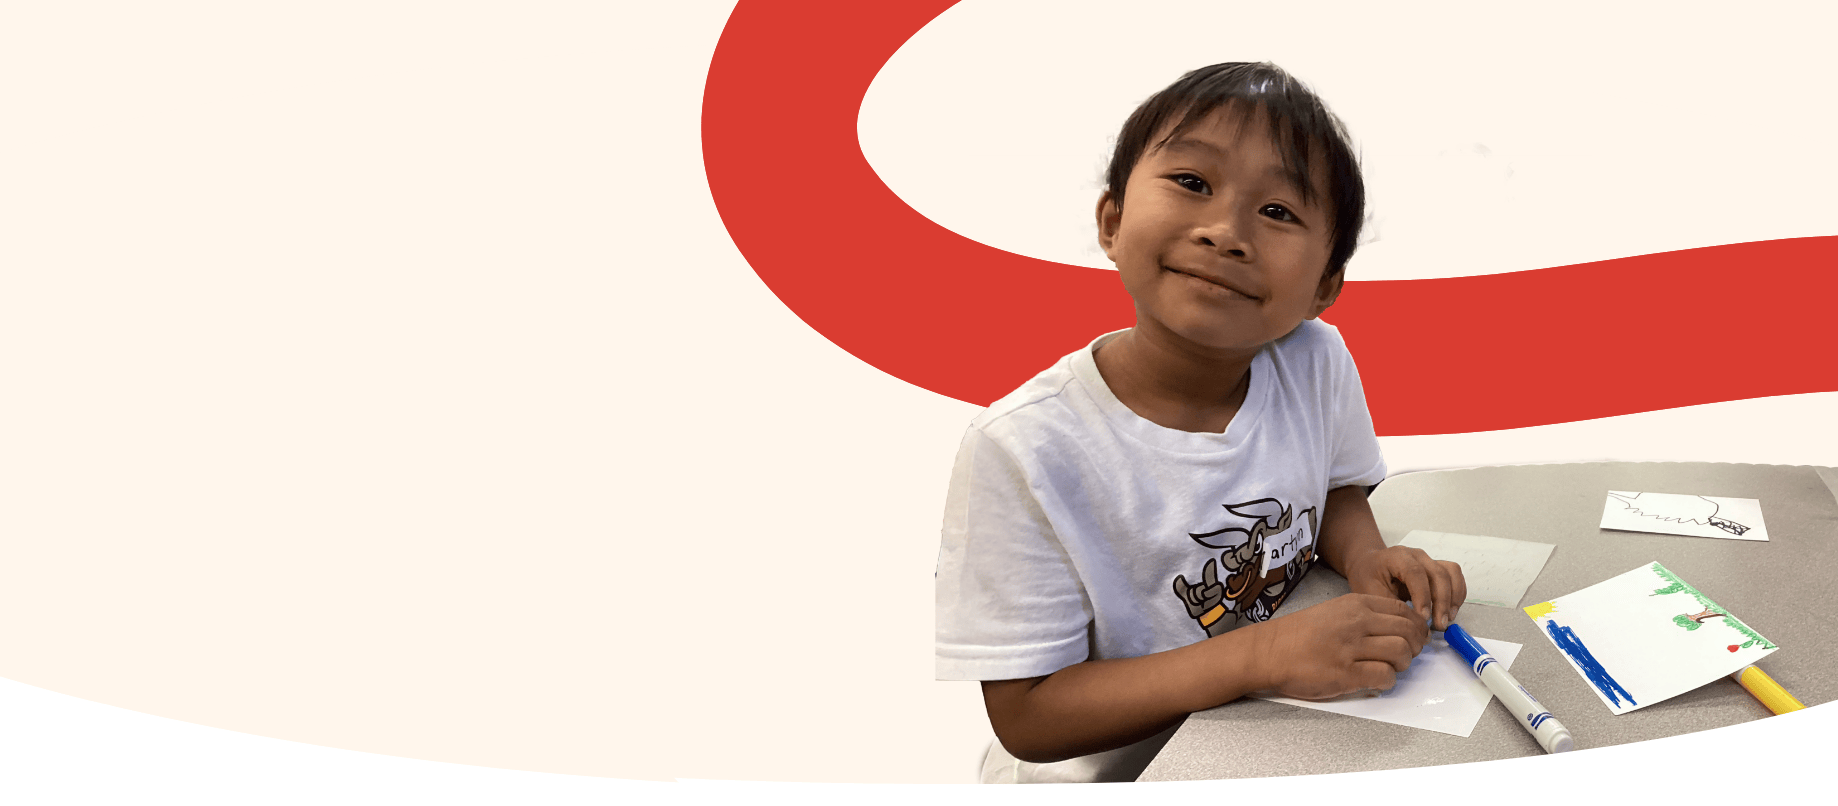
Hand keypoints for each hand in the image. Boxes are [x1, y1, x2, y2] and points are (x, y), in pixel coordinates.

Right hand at [1253, 593, 1427, 699]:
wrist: (1271, 651)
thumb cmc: (1301, 634)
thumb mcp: (1335, 611)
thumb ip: (1365, 616)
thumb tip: (1398, 630)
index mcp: (1356, 605)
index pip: (1404, 612)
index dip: (1416, 627)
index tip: (1415, 637)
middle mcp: (1357, 622)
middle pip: (1408, 632)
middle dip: (1415, 646)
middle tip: (1407, 655)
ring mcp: (1351, 648)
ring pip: (1402, 653)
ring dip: (1403, 664)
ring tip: (1390, 667)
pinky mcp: (1346, 674)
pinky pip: (1385, 676)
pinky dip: (1387, 681)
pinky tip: (1376, 680)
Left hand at [1342, 545, 1466, 630]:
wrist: (1368, 565)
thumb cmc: (1367, 578)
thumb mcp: (1370, 592)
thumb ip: (1392, 606)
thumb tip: (1416, 624)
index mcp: (1397, 556)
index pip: (1415, 573)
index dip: (1422, 596)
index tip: (1423, 618)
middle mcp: (1417, 555)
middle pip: (1438, 574)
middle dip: (1441, 602)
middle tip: (1438, 625)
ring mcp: (1429, 560)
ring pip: (1451, 574)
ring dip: (1453, 598)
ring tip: (1446, 619)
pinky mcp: (1437, 568)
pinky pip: (1455, 577)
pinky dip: (1457, 594)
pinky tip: (1450, 611)